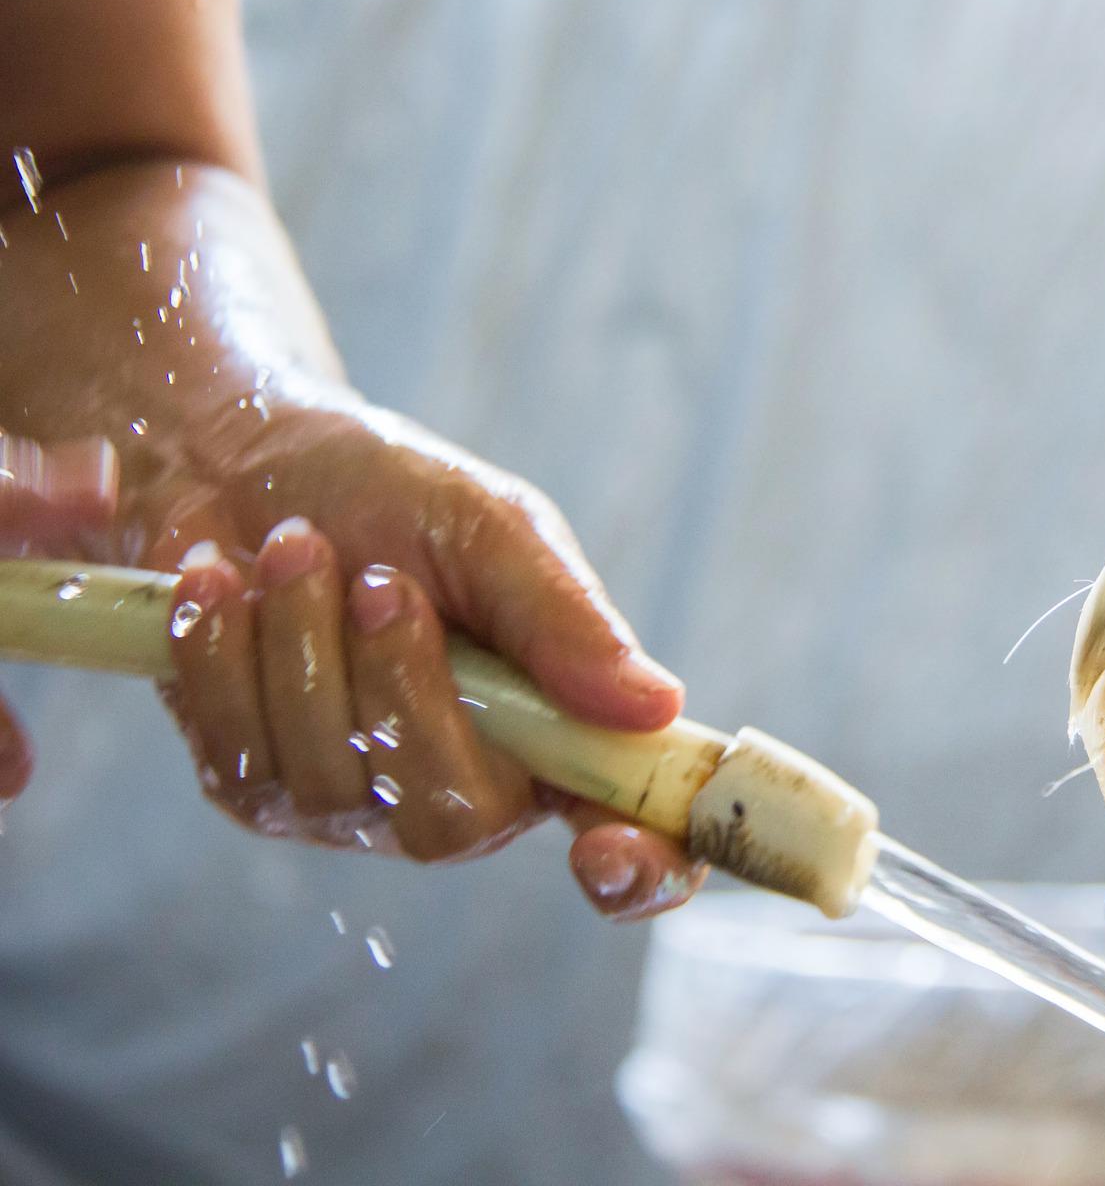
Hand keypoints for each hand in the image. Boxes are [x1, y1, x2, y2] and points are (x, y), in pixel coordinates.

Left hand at [0, 160, 702, 919]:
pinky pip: (240, 756)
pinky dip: (224, 649)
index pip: (630, 838)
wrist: (238, 459)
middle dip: (403, 684)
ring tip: (293, 546)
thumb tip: (656, 707)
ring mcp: (357, 807)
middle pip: (451, 815)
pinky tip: (221, 581)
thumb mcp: (493, 528)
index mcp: (557, 735)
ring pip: (331, 778)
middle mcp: (469, 791)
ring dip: (302, 640)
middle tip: (379, 580)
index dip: (641, 872)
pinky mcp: (257, 793)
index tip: (605, 855)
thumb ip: (565, 617)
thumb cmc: (389, 493)